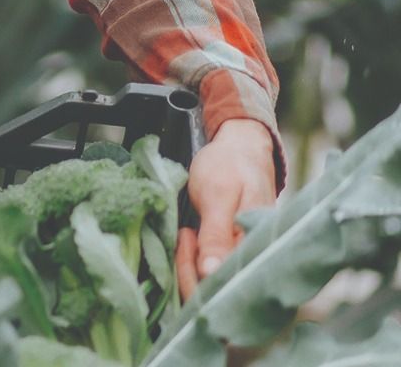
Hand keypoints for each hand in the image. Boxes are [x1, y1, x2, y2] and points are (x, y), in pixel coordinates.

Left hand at [175, 117, 277, 298]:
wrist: (241, 148)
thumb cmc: (232, 167)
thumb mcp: (219, 195)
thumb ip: (216, 235)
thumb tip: (212, 274)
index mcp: (259, 250)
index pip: (226, 287)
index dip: (196, 275)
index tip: (185, 236)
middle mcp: (258, 263)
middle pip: (218, 294)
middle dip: (189, 271)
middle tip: (184, 232)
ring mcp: (247, 262)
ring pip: (213, 287)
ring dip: (190, 266)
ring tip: (187, 232)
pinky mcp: (237, 259)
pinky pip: (214, 276)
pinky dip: (196, 263)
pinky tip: (191, 241)